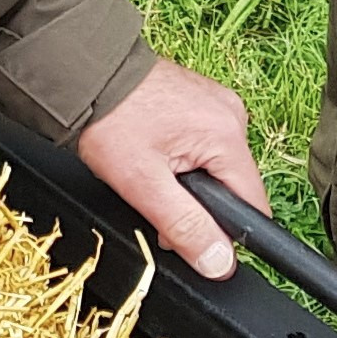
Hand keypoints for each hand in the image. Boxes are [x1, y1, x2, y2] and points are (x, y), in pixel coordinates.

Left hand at [72, 58, 265, 281]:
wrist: (84, 73)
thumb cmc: (109, 119)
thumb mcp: (143, 184)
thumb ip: (186, 226)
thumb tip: (220, 264)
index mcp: (228, 135)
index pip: (252, 206)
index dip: (223, 233)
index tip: (187, 235)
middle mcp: (233, 115)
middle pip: (234, 187)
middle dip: (198, 207)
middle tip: (154, 198)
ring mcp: (217, 104)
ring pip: (216, 168)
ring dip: (187, 183)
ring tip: (148, 168)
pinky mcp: (201, 100)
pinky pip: (204, 145)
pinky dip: (182, 158)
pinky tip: (153, 151)